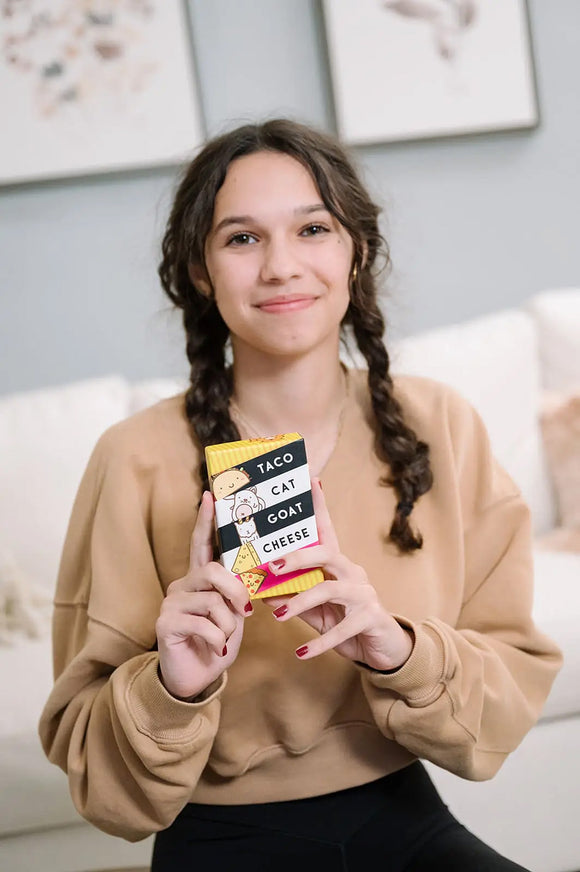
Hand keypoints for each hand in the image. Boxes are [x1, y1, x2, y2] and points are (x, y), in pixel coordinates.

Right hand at [156, 491, 252, 699]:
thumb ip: (239, 591)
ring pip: (212, 600)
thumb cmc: (217, 642)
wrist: (196, 678)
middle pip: (213, 571)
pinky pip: (203, 624)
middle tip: (245, 612)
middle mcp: (182, 585)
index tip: (210, 495)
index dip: (206, 520)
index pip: (202, 543)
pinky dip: (217, 640)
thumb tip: (256, 570)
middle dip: (236, 592)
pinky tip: (215, 649)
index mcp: (199, 579)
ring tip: (225, 639)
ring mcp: (171, 603)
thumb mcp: (234, 613)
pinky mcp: (165, 623)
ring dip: (228, 624)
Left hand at [265, 479, 413, 669]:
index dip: (320, 506)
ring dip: (301, 601)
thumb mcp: (315, 610)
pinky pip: (342, 629)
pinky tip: (301, 653)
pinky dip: (319, 642)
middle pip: (327, 554)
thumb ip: (292, 597)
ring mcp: (364, 594)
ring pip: (330, 589)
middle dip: (298, 558)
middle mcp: (352, 573)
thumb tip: (259, 589)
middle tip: (272, 567)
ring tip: (279, 616)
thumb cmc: (345, 623)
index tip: (311, 480)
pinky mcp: (370, 618)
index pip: (327, 530)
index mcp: (338, 565)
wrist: (382, 650)